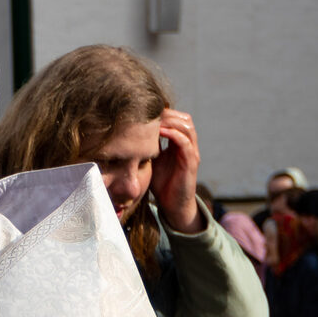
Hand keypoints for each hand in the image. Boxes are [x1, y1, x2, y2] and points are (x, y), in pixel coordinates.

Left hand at [150, 108, 203, 234]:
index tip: (146, 111)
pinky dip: (174, 134)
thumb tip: (126, 137)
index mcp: (180, 143)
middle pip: (185, 119)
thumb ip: (146, 148)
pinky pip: (186, 143)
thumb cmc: (161, 183)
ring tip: (154, 120)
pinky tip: (160, 131)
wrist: (172, 205)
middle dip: (168, 114)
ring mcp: (191, 153)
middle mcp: (188, 145)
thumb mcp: (152, 161)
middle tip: (150, 112)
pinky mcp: (191, 163)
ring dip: (171, 121)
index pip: (178, 119)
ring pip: (187, 127)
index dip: (165, 113)